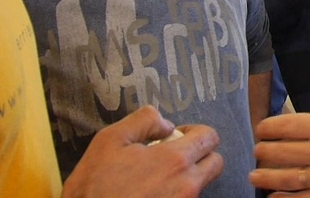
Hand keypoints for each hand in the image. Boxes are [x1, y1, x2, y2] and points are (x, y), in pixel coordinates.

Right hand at [61, 106, 222, 197]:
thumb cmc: (94, 185)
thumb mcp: (111, 139)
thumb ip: (145, 120)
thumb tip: (166, 124)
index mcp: (175, 161)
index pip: (210, 137)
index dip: (195, 131)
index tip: (177, 136)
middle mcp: (186, 186)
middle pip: (215, 163)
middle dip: (199, 154)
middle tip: (173, 154)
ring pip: (201, 184)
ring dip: (188, 175)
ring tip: (157, 175)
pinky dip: (176, 193)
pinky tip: (151, 191)